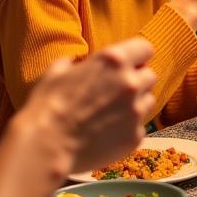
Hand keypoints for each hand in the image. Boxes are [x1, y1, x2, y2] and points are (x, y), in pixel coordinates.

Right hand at [15, 37, 155, 177]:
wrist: (45, 148)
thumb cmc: (47, 107)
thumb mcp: (56, 72)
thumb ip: (76, 62)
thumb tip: (79, 62)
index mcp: (113, 61)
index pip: (145, 48)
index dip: (136, 56)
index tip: (128, 63)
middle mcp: (131, 83)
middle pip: (150, 75)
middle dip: (137, 80)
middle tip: (117, 90)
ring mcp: (136, 111)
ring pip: (149, 100)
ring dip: (135, 103)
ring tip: (112, 112)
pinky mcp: (136, 136)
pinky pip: (140, 126)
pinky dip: (128, 127)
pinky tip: (107, 132)